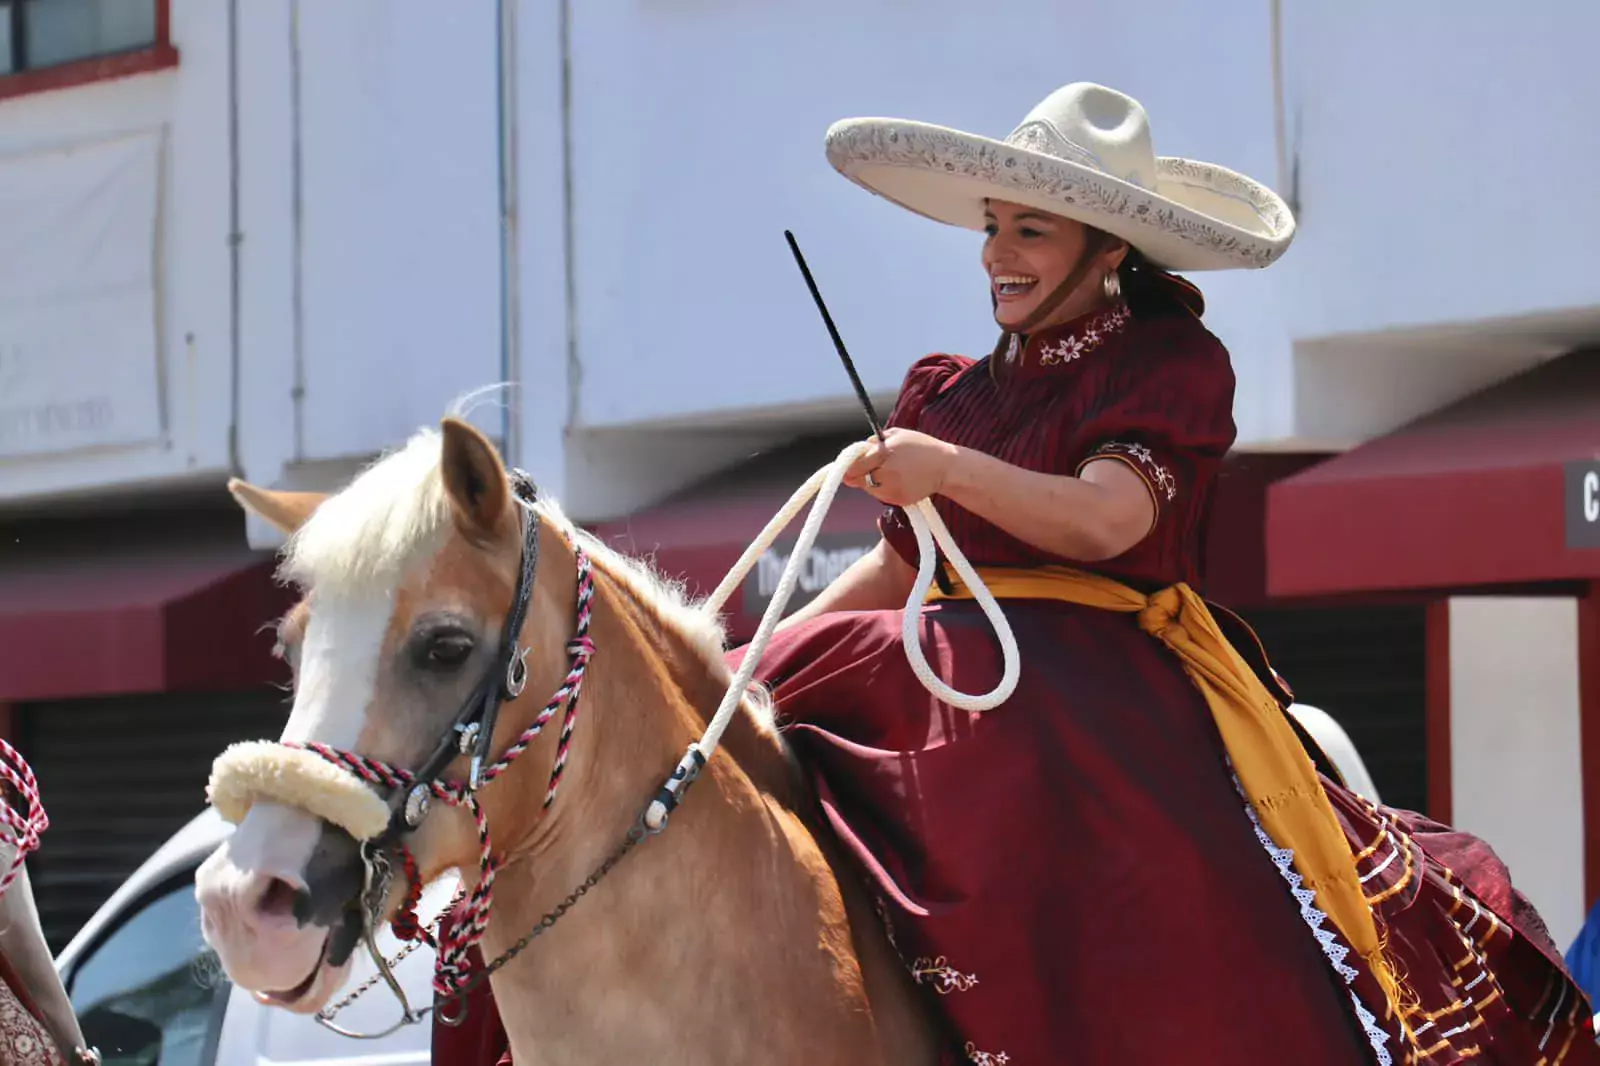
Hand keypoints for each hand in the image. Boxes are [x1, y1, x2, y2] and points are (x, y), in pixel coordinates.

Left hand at [843, 428, 959, 506]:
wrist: (945, 467)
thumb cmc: (921, 446)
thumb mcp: (897, 434)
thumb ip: (873, 441)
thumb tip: (857, 452)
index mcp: (884, 453)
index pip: (854, 465)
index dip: (848, 465)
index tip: (848, 464)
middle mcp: (886, 473)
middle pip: (857, 479)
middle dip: (858, 473)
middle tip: (868, 467)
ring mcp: (892, 489)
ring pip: (868, 488)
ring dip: (871, 481)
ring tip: (890, 471)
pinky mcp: (899, 500)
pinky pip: (881, 495)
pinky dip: (884, 489)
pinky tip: (898, 479)